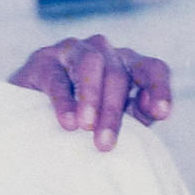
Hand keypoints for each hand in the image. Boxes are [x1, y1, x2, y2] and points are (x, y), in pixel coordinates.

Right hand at [10, 32, 173, 146]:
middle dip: (113, 111)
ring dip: (91, 96)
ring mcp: (73, 50)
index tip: (161, 114)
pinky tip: (67, 122)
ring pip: (91, 64)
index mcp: (128, 65)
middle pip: (118, 74)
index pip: (152, 69)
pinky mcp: (43, 59)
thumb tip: (151, 106)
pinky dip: (64, 100)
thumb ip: (138, 114)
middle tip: (105, 144)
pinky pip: (57, 77)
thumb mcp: (116, 121)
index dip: (159, 88)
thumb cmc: (84, 121)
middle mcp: (104, 51)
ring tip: (86, 126)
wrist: (32, 120)